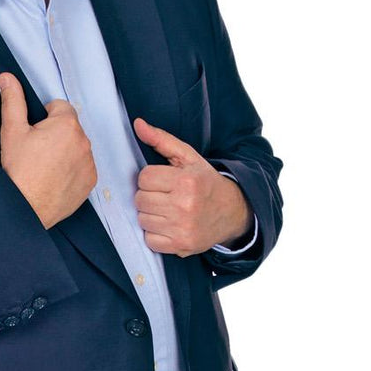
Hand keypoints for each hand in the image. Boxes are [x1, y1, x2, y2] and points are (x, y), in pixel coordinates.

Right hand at [0, 73, 97, 228]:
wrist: (24, 207)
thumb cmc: (18, 170)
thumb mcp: (12, 131)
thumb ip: (13, 100)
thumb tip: (7, 78)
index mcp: (66, 124)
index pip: (60, 107)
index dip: (45, 118)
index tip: (34, 133)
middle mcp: (83, 141)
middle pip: (70, 127)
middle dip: (56, 134)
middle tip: (37, 152)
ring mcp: (89, 162)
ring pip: (77, 147)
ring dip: (66, 151)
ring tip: (45, 167)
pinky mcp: (90, 181)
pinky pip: (84, 167)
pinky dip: (72, 169)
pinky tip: (55, 178)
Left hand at [132, 117, 251, 253]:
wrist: (232, 212)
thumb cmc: (205, 182)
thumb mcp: (188, 158)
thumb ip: (161, 140)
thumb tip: (137, 124)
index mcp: (186, 181)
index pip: (144, 178)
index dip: (151, 178)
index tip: (163, 181)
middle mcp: (184, 206)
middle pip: (140, 199)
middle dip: (149, 196)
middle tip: (165, 195)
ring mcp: (182, 228)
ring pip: (143, 220)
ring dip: (151, 215)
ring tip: (167, 210)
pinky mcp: (181, 246)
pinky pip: (150, 241)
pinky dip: (155, 234)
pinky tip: (169, 225)